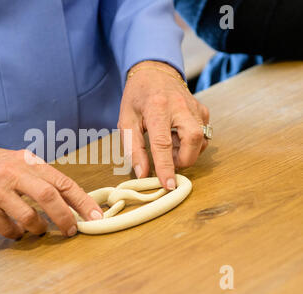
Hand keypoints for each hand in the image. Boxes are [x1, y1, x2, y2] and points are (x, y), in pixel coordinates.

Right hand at [0, 129, 103, 238]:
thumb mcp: (14, 161)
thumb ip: (37, 177)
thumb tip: (66, 202)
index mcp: (27, 160)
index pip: (62, 182)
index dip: (83, 201)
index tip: (96, 216)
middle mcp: (12, 172)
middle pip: (49, 197)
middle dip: (65, 218)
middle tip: (71, 231)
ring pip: (28, 217)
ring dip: (38, 229)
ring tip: (38, 229)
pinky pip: (5, 228)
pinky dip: (15, 234)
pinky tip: (15, 230)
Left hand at [118, 61, 209, 188]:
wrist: (153, 71)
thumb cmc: (137, 98)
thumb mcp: (126, 121)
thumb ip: (133, 149)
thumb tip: (142, 174)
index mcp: (157, 107)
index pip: (163, 143)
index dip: (166, 166)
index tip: (168, 184)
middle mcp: (180, 106)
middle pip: (193, 140)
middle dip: (183, 159)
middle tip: (168, 159)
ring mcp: (195, 107)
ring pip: (201, 139)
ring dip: (186, 151)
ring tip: (170, 143)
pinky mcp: (203, 110)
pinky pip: (204, 134)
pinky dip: (191, 142)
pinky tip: (177, 136)